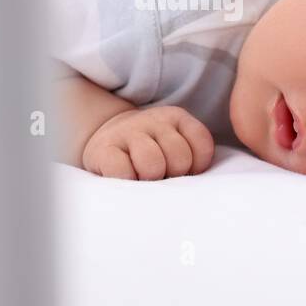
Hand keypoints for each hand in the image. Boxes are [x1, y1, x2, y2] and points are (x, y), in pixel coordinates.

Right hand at [81, 106, 214, 179]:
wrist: (107, 139)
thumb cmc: (149, 153)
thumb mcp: (175, 145)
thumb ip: (191, 158)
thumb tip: (192, 187)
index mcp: (177, 118)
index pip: (201, 144)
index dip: (197, 166)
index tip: (184, 171)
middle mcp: (154, 121)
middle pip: (179, 157)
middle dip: (173, 175)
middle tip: (162, 177)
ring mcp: (128, 132)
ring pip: (152, 163)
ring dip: (150, 178)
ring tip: (144, 180)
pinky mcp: (103, 149)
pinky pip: (122, 171)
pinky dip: (127, 181)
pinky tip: (126, 179)